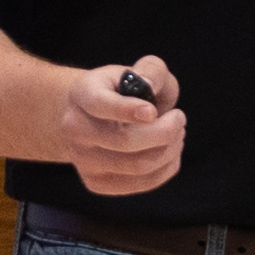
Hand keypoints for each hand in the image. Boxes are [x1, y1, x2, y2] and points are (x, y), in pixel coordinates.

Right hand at [58, 56, 185, 197]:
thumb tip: (150, 87)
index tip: (152, 112)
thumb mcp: (138, 70)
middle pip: (125, 141)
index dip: (128, 110)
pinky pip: (143, 184)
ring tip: (177, 134)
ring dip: (170, 150)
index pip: (100, 104)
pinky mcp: (96, 183)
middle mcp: (75, 128)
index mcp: (82, 94)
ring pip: (139, 166)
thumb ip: (150, 70)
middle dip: (165, 131)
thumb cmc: (124, 91)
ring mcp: (82, 159)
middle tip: (179, 119)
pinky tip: (169, 152)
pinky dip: (166, 168)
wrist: (93, 118)